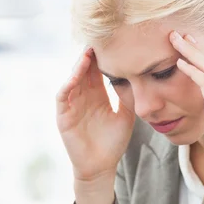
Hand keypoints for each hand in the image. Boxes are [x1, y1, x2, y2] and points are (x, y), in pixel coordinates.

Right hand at [56, 47, 134, 181]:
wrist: (101, 166)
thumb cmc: (113, 142)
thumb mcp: (126, 114)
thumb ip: (129, 96)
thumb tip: (140, 75)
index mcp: (97, 95)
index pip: (98, 70)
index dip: (103, 56)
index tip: (114, 41)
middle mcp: (83, 96)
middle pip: (84, 69)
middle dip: (90, 55)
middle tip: (99, 38)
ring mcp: (72, 105)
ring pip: (73, 79)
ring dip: (79, 66)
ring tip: (88, 53)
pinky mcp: (63, 116)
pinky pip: (63, 95)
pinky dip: (68, 84)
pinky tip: (77, 74)